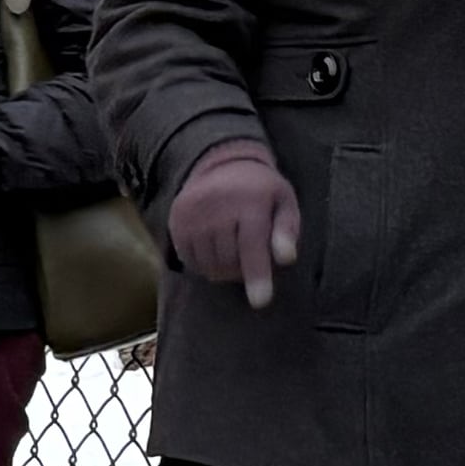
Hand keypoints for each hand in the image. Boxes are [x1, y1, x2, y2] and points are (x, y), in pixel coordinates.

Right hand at [165, 140, 302, 309]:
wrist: (221, 163)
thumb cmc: (260, 190)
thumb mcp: (284, 202)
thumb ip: (287, 231)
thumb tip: (286, 258)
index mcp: (249, 202)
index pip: (252, 246)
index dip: (257, 276)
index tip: (260, 302)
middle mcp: (217, 207)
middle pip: (228, 260)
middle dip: (242, 271)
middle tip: (250, 260)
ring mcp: (193, 214)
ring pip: (208, 263)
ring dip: (222, 269)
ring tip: (232, 253)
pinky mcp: (177, 220)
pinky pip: (189, 259)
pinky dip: (204, 263)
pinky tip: (214, 250)